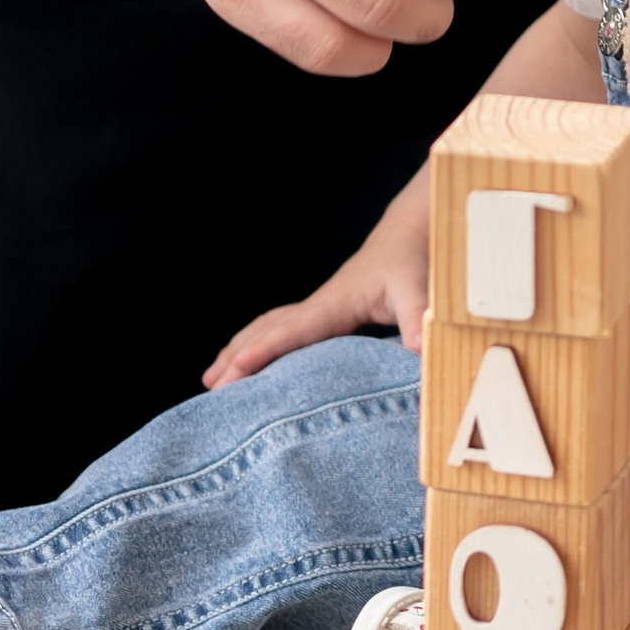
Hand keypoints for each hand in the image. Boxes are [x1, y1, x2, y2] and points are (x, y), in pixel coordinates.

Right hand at [205, 169, 433, 384]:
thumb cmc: (410, 266)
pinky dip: (252, 345)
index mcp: (335, 305)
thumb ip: (418, 320)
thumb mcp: (419, 291)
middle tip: (210, 389)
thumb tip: (420, 349)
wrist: (403, 240)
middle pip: (268, 332)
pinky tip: (241, 361)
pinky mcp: (318, 315)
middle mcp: (316, 306)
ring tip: (210, 381)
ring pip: (265, 329)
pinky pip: (276, 331)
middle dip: (237, 358)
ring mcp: (314, 310)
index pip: (294, 329)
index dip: (266, 347)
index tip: (238, 365)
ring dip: (236, 351)